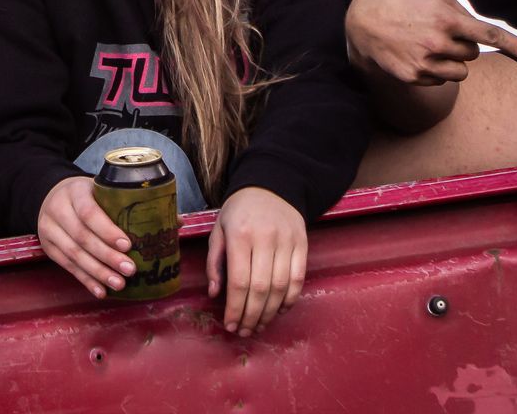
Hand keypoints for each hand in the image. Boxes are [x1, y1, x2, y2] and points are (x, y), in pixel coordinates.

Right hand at [37, 175, 133, 297]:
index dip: (107, 230)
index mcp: (75, 191)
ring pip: (74, 255)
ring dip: (98, 272)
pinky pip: (67, 267)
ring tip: (119, 284)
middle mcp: (57, 209)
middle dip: (107, 256)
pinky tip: (101, 290)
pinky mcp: (48, 248)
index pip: (88, 212)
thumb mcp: (101, 190)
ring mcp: (49, 229)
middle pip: (82, 236)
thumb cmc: (87, 196)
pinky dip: (86, 280)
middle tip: (129, 269)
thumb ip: (127, 203)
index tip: (127, 245)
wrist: (52, 197)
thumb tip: (169, 221)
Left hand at [206, 188, 307, 335]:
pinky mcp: (302, 245)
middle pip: (261, 289)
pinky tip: (278, 311)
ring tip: (259, 325)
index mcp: (240, 234)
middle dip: (251, 316)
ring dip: (270, 313)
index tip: (230, 325)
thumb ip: (214, 261)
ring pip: (281, 288)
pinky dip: (290, 300)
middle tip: (244, 331)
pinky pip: (299, 280)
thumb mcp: (218, 229)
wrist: (272, 185)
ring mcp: (287, 242)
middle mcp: (265, 238)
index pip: (239, 281)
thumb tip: (214, 293)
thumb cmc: (240, 211)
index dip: (235, 309)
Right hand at [345, 0, 516, 84]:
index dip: (515, 45)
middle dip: (462, 45)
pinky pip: (441, 80)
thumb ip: (461, 15)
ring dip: (451, 61)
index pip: (488, 35)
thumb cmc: (405, 4)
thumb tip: (483, 37)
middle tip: (439, 32)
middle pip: (473, 54)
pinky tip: (416, 55)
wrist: (363, 20)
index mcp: (446, 19)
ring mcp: (425, 63)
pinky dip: (435, 70)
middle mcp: (438, 43)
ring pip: (460, 72)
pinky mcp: (414, 77)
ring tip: (427, 45)